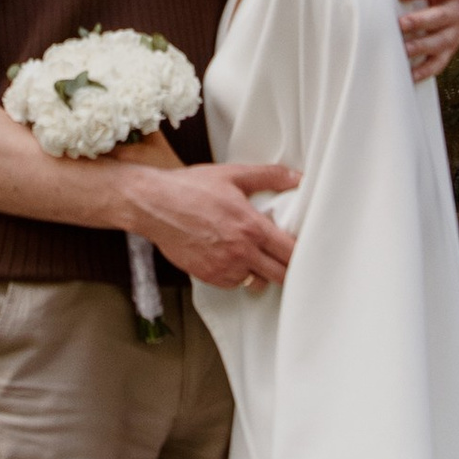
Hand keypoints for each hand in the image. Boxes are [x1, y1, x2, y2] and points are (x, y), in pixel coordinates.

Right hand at [122, 157, 300, 288]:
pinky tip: (235, 259)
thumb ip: (269, 176)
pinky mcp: (208, 276)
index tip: (305, 251)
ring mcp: (223, 267)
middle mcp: (240, 252)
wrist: (154, 205)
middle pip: (281, 275)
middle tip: (287, 259)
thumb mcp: (233, 174)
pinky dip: (239, 275)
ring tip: (259, 257)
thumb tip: (297, 177)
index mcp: (251, 227)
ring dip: (262, 272)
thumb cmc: (191, 188)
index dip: (302, 254)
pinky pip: (234, 284)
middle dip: (287, 268)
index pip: (291, 253)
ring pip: (258, 282)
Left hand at [395, 0, 458, 82]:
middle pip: (440, 19)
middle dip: (421, 22)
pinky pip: (438, 64)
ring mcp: (452, 33)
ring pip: (438, 44)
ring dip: (420, 48)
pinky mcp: (449, 51)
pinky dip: (424, 70)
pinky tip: (408, 74)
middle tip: (401, 25)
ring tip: (401, 50)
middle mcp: (454, 11)